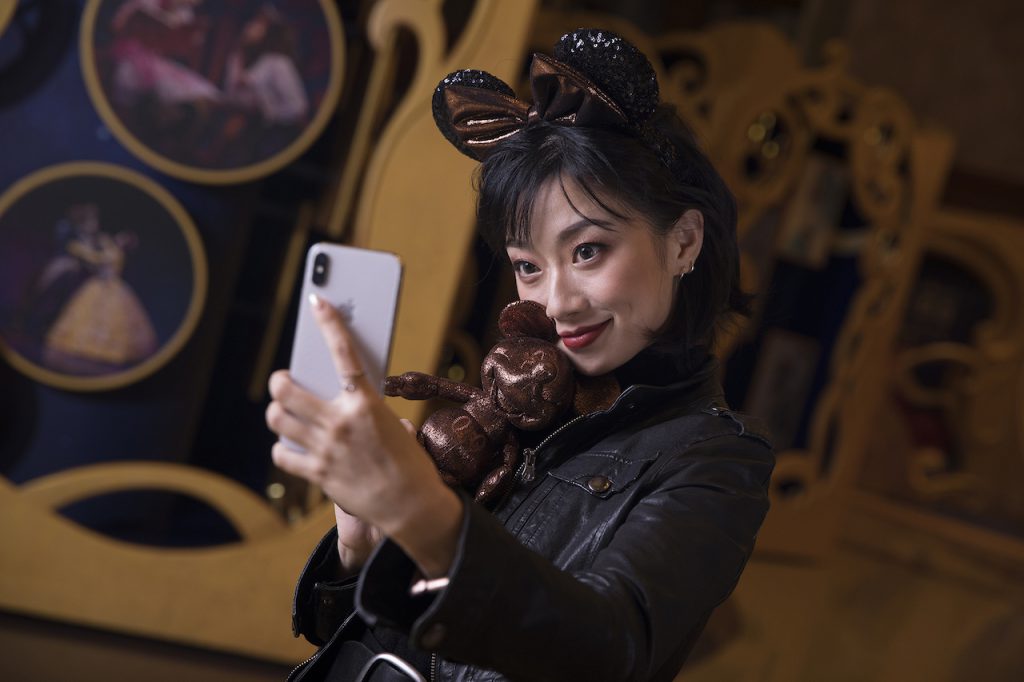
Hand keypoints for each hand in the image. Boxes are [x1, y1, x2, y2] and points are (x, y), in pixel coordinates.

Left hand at [266, 295, 461, 577]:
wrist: (411, 507)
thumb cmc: (410, 464)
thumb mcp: (395, 426)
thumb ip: (368, 410)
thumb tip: (349, 401)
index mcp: (366, 404)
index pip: (344, 354)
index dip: (330, 323)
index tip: (318, 301)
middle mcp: (340, 423)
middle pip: (288, 389)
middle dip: (281, 380)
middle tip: (284, 380)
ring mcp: (325, 449)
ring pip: (278, 419)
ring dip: (277, 412)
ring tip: (283, 412)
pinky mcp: (317, 474)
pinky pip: (282, 454)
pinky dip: (282, 449)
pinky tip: (289, 447)